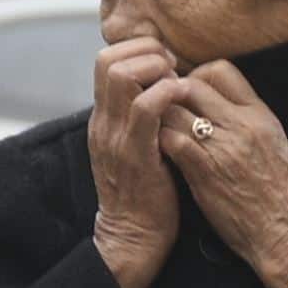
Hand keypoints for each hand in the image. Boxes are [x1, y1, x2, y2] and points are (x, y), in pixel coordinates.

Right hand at [89, 36, 181, 287]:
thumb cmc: (145, 190)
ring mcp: (115, 137)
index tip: (167, 64)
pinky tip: (184, 97)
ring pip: (122, 76)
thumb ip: (139, 116)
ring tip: (178, 82)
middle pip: (108, 59)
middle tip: (174, 68)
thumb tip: (163, 85)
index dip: (138, 50)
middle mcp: (103, 122)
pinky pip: (144, 109)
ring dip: (157, 68)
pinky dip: (166, 93)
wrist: (134, 237)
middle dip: (147, 52)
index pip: (105, 59)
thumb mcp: (134, 145)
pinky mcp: (135, 154)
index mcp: (103, 118)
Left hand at [151, 63, 287, 287]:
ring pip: (175, 110)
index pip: (221, 71)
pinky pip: (171, 140)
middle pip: (192, 85)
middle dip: (172, 93)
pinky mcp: (203, 170)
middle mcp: (240, 124)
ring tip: (156, 127)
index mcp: (258, 114)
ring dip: (161, 117)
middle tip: (163, 107)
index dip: (197, 75)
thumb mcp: (273, 141)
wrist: (284, 230)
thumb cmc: (279, 191)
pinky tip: (158, 149)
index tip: (188, 90)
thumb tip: (219, 102)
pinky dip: (159, 140)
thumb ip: (246, 118)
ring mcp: (220, 146)